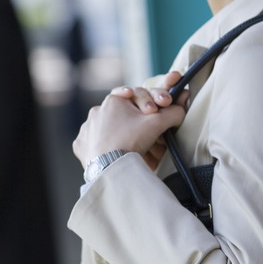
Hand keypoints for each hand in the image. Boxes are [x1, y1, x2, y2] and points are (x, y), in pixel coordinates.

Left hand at [73, 71, 187, 170]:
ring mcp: (87, 129)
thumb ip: (172, 112)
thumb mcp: (157, 123)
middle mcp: (96, 112)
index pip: (138, 96)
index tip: (160, 110)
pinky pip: (97, 143)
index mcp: (113, 100)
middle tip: (151, 134)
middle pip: (125, 115)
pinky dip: (108, 147)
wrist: (109, 167)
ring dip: (125, 135)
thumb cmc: (130, 141)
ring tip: (137, 148)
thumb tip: (180, 109)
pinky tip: (117, 153)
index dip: (153, 103)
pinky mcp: (82, 146)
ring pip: (111, 129)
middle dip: (141, 123)